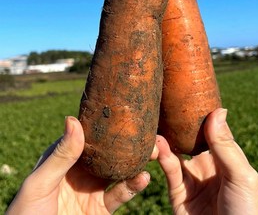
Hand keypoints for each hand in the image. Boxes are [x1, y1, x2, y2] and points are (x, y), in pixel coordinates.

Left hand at [6, 116, 153, 214]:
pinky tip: (143, 178)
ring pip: (118, 171)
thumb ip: (61, 154)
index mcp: (64, 158)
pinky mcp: (100, 208)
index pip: (89, 137)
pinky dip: (134, 186)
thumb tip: (73, 119)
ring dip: (136, 163)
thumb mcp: (40, 183)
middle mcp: (80, 171)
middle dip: (128, 144)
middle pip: (109, 153)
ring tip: (152, 154)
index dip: (108, 127)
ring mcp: (92, 189)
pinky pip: (121, 194)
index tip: (127, 116)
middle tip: (148, 136)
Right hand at [156, 108, 257, 214]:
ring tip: (156, 127)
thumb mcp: (241, 175)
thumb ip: (225, 145)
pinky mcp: (178, 194)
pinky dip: (162, 157)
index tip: (187, 97)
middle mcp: (207, 166)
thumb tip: (218, 111)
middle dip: (177, 126)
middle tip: (165, 108)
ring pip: (175, 154)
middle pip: (189, 140)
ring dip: (165, 140)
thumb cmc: (248, 212)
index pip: (211, 131)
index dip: (200, 115)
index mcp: (225, 158)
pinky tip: (158, 146)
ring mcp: (192, 179)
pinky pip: (169, 171)